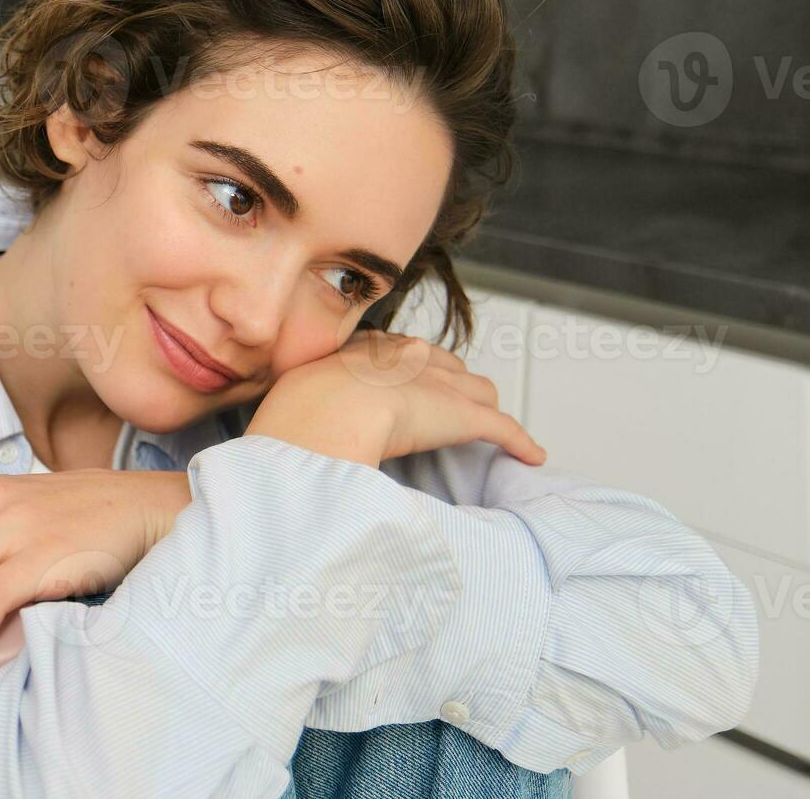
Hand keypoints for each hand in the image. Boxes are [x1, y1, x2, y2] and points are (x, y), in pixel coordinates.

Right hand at [246, 330, 546, 468]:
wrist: (323, 413)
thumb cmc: (295, 418)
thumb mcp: (290, 408)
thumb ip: (298, 417)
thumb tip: (278, 450)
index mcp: (362, 353)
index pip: (397, 354)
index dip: (408, 373)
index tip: (406, 389)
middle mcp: (406, 360)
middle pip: (444, 367)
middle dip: (452, 385)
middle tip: (451, 411)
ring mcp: (435, 385)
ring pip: (475, 394)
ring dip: (481, 412)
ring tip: (489, 431)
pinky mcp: (460, 415)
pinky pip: (501, 428)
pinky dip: (518, 442)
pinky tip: (531, 456)